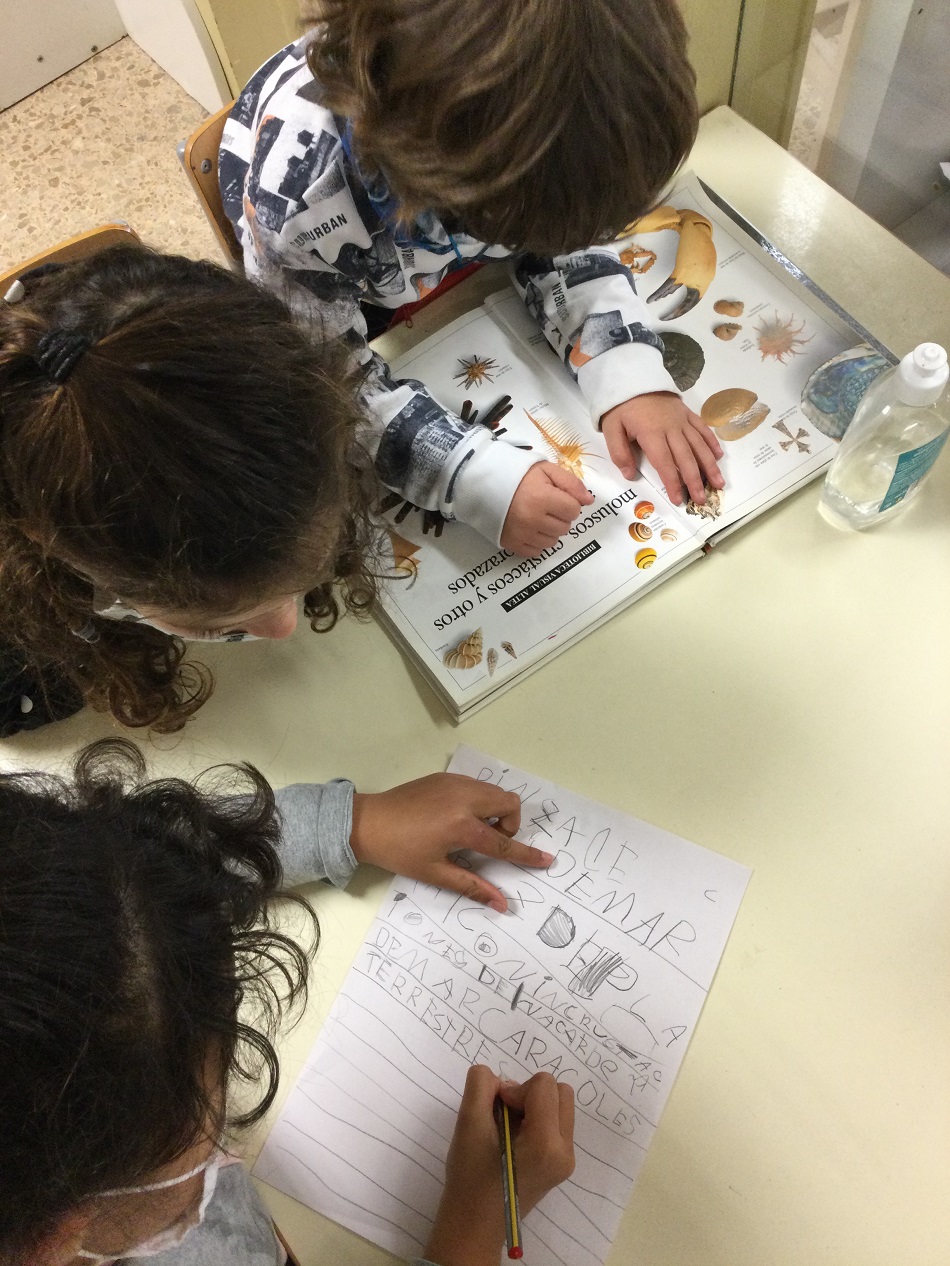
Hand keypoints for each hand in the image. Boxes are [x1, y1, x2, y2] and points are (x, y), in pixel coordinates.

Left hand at [350, 774, 551, 911]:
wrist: (366, 823)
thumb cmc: (399, 853)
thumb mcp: (436, 873)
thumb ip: (473, 887)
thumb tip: (502, 905)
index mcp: (462, 826)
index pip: (503, 843)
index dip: (526, 855)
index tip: (547, 860)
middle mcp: (464, 798)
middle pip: (509, 804)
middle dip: (510, 824)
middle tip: (488, 842)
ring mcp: (455, 783)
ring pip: (494, 791)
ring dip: (495, 811)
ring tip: (472, 830)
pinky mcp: (445, 777)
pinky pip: (477, 785)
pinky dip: (479, 801)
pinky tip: (456, 816)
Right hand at [424, 1066, 575, 1265]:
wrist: (474, 1224)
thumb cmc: (470, 1177)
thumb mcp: (468, 1123)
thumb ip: (482, 1085)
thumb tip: (501, 1080)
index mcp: (547, 1144)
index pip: (544, 1085)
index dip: (516, 1088)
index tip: (497, 1108)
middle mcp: (566, 1152)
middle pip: (560, 1091)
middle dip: (531, 1094)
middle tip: (505, 1114)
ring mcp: (567, 1161)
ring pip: (561, 1105)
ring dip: (535, 1105)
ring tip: (509, 1128)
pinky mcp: (562, 1165)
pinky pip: (558, 1123)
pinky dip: (538, 1120)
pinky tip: (515, 1140)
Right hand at [500, 462, 592, 556]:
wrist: (485, 484)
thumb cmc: (518, 476)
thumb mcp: (546, 470)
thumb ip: (571, 483)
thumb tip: (589, 501)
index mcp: (542, 498)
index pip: (574, 510)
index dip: (569, 502)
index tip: (556, 496)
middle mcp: (533, 519)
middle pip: (565, 527)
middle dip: (560, 516)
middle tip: (546, 506)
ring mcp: (522, 534)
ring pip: (553, 541)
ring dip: (550, 530)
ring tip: (537, 516)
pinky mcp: (513, 544)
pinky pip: (537, 551)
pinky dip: (537, 541)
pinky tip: (530, 528)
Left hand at [601, 390, 723, 504]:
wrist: (633, 376)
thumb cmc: (620, 405)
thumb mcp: (611, 428)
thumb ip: (619, 453)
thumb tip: (629, 475)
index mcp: (651, 434)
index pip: (664, 463)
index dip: (672, 483)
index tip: (677, 499)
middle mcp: (671, 428)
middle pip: (686, 458)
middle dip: (695, 480)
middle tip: (702, 500)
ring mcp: (682, 420)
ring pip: (699, 445)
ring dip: (709, 466)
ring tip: (719, 483)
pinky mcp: (687, 412)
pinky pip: (702, 428)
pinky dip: (711, 442)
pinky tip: (718, 456)